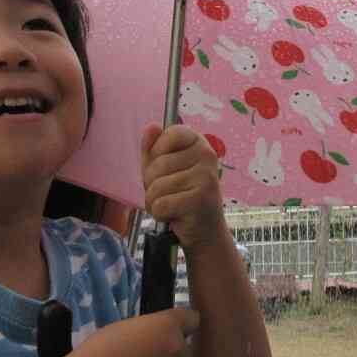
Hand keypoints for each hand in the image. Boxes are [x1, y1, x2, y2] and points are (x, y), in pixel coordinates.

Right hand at [74, 307, 199, 356]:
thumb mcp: (130, 327)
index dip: (184, 324)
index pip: (193, 319)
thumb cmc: (102, 348)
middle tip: (149, 355)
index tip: (175, 329)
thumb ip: (152, 330)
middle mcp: (178, 349)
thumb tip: (159, 338)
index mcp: (169, 326)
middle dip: (173, 351)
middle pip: (186, 348)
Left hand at [140, 124, 224, 250]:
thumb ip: (153, 148)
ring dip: (155, 202)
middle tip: (170, 193)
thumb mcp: (163, 169)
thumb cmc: (181, 195)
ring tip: (172, 205)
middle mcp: (206, 155)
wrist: (205, 230)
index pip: (170, 133)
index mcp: (198, 142)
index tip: (166, 168)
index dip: (157, 152)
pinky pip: (160, 204)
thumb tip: (150, 126)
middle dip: (153, 184)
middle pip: (157, 165)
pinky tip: (174, 215)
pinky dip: (160, 214)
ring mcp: (206, 177)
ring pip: (156, 187)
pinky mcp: (201, 199)